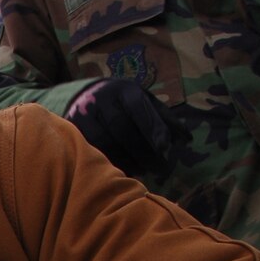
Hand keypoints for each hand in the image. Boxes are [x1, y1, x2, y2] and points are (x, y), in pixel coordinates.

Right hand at [65, 80, 180, 179]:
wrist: (82, 97)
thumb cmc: (122, 103)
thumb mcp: (144, 102)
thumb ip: (163, 119)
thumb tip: (186, 139)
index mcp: (123, 90)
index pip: (139, 108)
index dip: (153, 128)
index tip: (166, 149)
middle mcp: (102, 99)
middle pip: (122, 127)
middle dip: (143, 150)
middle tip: (160, 168)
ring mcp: (84, 115)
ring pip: (105, 142)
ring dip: (127, 160)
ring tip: (143, 170)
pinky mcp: (73, 131)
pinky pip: (92, 150)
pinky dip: (110, 162)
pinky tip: (124, 170)